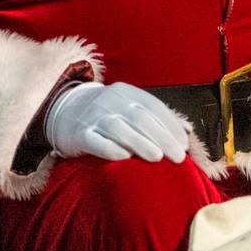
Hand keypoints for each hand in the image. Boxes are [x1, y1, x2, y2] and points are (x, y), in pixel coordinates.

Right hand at [43, 81, 188, 163]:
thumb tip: (187, 132)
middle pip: (139, 117)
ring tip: (157, 158)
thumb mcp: (127, 107)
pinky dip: (110, 148)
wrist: (63, 112)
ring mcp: (93, 117)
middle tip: (177, 157)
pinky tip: (124, 157)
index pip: (153, 107)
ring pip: (119, 128)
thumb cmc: (105, 114)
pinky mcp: (79, 134)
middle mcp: (109, 101)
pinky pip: (95, 140)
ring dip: (140, 143)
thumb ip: (154, 117)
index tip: (183, 145)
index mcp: (125, 93)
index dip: (170, 126)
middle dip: (161, 137)